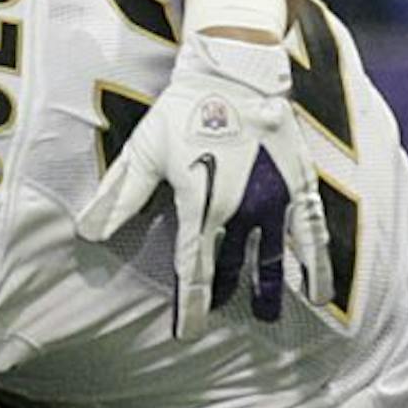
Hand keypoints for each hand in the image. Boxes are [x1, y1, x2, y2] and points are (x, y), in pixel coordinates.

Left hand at [75, 32, 333, 338]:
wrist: (234, 73)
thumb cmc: (182, 111)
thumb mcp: (143, 152)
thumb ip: (118, 197)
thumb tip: (86, 234)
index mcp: (200, 205)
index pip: (193, 268)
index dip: (190, 305)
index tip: (188, 334)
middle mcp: (240, 210)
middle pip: (230, 266)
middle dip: (221, 294)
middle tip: (216, 318)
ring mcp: (274, 199)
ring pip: (273, 257)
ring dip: (271, 289)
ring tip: (271, 316)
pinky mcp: (299, 185)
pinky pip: (314, 234)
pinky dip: (318, 266)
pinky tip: (321, 292)